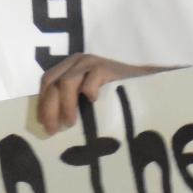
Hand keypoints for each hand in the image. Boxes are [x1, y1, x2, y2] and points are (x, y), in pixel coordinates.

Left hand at [36, 55, 162, 134]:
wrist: (149, 87)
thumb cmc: (116, 97)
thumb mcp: (88, 99)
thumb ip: (72, 104)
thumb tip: (51, 125)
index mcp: (70, 67)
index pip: (47, 82)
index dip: (42, 103)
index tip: (43, 124)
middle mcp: (78, 61)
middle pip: (52, 83)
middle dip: (49, 108)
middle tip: (53, 130)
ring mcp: (92, 63)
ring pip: (66, 82)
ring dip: (65, 106)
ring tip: (71, 124)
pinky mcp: (107, 68)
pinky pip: (89, 82)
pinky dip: (88, 93)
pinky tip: (94, 104)